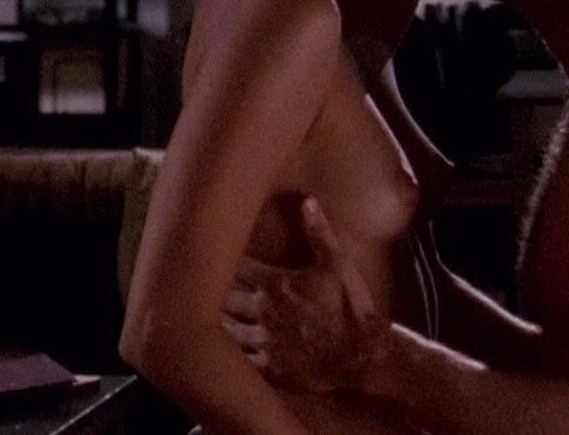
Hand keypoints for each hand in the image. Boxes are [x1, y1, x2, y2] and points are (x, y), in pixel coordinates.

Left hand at [222, 196, 386, 394]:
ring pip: (228, 330)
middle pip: (225, 298)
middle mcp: (262, 312)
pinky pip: (241, 359)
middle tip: (205, 287)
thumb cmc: (351, 307)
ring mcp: (264, 341)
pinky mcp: (270, 367)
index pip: (237, 266)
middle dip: (217, 292)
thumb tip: (307, 201)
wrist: (363, 356)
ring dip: (221, 322)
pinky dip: (234, 353)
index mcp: (274, 284)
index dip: (228, 261)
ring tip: (209, 318)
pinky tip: (230, 351)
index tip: (218, 255)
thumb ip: (320, 233)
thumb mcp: (340, 265)